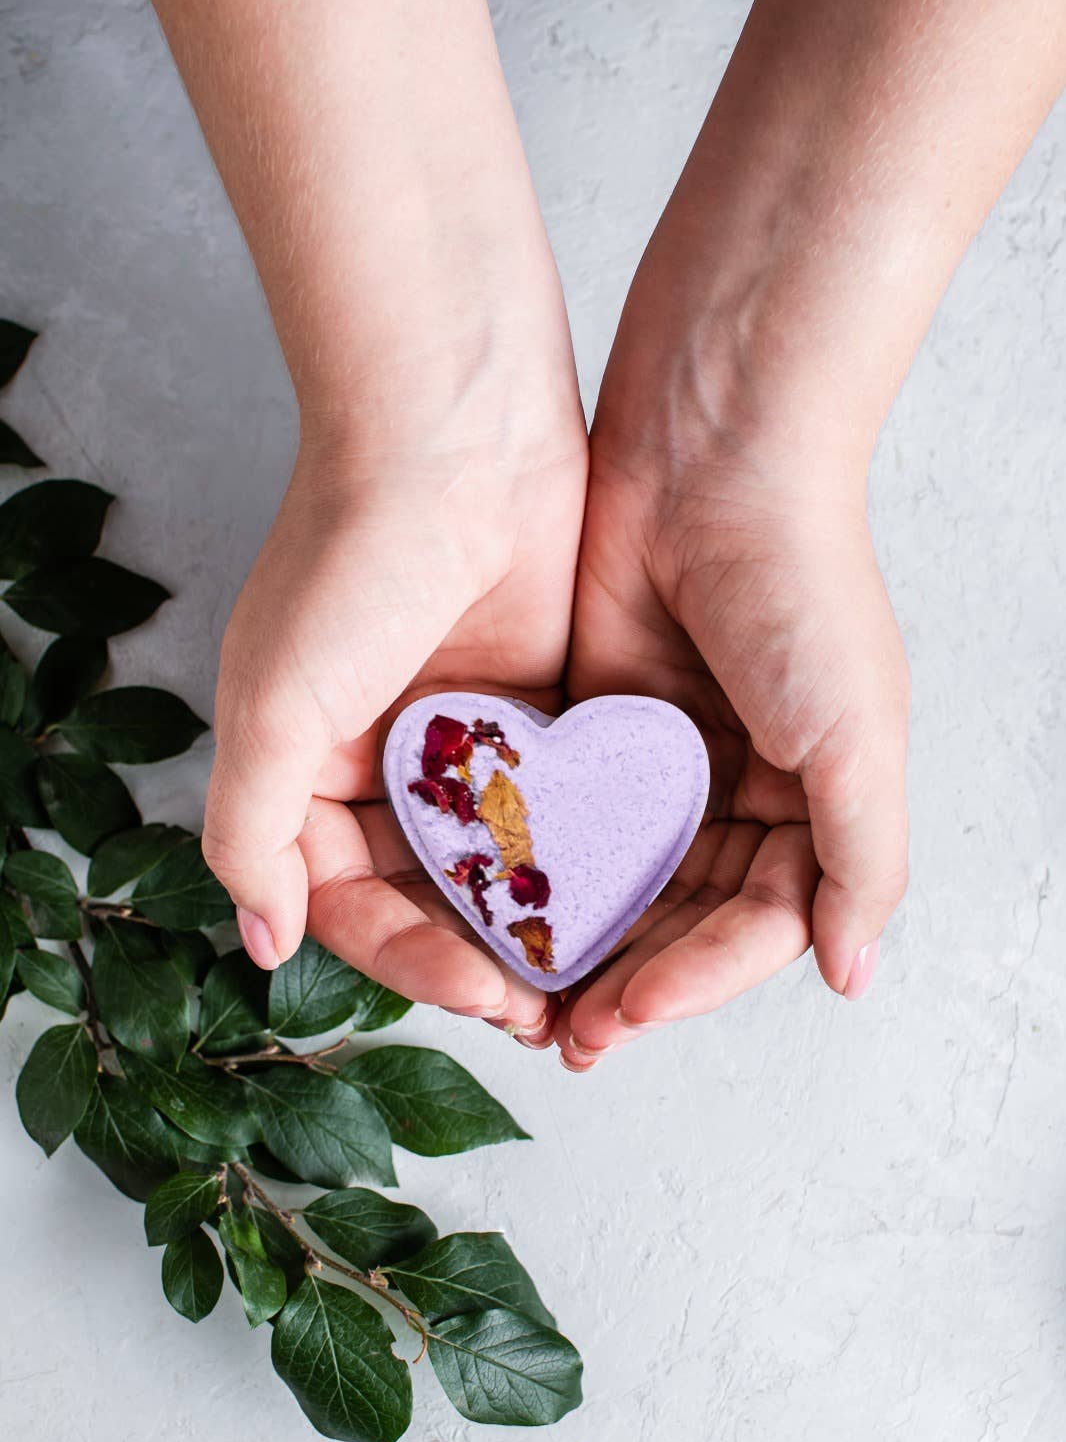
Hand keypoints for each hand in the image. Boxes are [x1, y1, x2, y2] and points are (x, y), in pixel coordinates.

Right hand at [203, 346, 587, 1034]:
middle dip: (476, 957)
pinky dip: (573, 856)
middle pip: (428, 896)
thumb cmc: (349, 560)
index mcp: (309, 770)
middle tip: (539, 1007)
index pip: (350, 902)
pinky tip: (616, 901)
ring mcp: (464, 742)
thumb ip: (252, 830)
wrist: (456, 434)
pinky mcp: (538, 712)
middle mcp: (384, 765)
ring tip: (584, 977)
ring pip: (496, 863)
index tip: (475, 992)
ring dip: (531, 923)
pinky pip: (553, 806)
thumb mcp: (273, 704)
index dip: (405, 960)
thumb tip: (261, 941)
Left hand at [541, 299, 908, 1066]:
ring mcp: (662, 760)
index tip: (629, 1011)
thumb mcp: (856, 732)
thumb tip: (851, 975)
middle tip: (569, 1035)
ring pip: (618, 879)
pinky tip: (499, 909)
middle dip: (629, 978)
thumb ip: (860, 858)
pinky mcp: (595, 724)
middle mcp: (737, 790)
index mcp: (809, 804)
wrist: (711, 455)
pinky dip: (540, 864)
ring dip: (579, 939)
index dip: (697, 979)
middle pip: (681, 917)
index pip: (754, 926)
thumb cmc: (801, 589)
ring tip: (526, 996)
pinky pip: (567, 816)